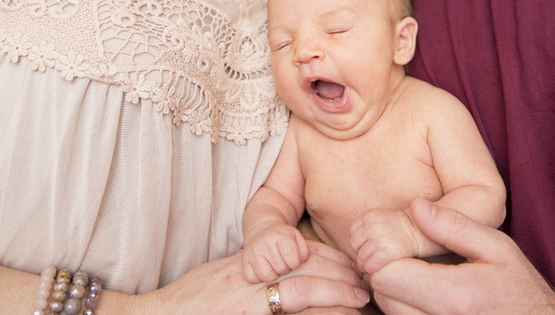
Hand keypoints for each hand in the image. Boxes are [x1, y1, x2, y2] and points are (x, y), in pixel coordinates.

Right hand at [130, 240, 368, 313]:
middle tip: (366, 282)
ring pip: (301, 291)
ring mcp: (245, 302)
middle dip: (339, 274)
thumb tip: (288, 263)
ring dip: (335, 296)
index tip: (350, 265)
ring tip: (359, 302)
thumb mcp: (224, 275)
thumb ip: (255, 268)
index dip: (329, 257)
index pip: (298, 251)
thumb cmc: (188, 301)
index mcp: (248, 263)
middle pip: (305, 268)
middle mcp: (248, 278)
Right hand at [243, 222, 311, 282]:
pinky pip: (251, 278)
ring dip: (271, 274)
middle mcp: (265, 242)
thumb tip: (301, 263)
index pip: (293, 260)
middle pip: (280, 269)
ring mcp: (253, 251)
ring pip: (266, 276)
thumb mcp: (297, 238)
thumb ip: (304, 251)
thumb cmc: (284, 238)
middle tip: (282, 262)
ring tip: (273, 267)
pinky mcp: (244, 260)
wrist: (262, 229)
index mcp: (281, 236)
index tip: (292, 259)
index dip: (295, 263)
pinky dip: (257, 277)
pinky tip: (261, 269)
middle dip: (284, 269)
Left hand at [349, 207, 420, 273]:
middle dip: (360, 253)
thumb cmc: (397, 229)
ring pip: (361, 257)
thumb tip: (354, 246)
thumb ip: (364, 227)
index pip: (353, 233)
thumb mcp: (379, 219)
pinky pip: (371, 265)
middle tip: (370, 256)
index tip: (368, 246)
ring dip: (365, 264)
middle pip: (355, 245)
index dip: (359, 242)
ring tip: (372, 264)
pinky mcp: (389, 252)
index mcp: (369, 215)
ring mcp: (381, 238)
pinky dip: (371, 269)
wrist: (418, 232)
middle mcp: (373, 225)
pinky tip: (377, 268)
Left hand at [369, 198, 554, 314]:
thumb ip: (454, 226)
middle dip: (389, 273)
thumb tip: (416, 206)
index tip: (403, 244)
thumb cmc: (520, 289)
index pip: (387, 274)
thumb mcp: (497, 248)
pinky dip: (405, 308)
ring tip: (421, 278)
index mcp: (454, 297)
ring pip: (389, 311)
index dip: (388, 255)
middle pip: (383, 294)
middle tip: (412, 259)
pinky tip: (424, 297)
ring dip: (396, 293)